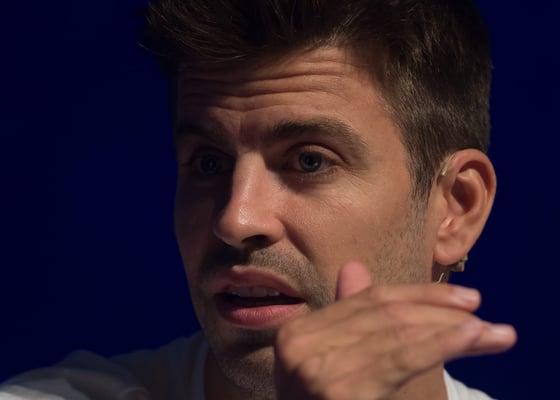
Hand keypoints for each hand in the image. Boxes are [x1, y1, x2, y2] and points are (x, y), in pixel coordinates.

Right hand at [274, 261, 515, 399]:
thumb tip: (354, 267)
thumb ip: (347, 317)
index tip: (463, 298)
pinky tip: (468, 338)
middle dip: (440, 310)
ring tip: (492, 332)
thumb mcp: (332, 361)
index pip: (367, 300)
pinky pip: (401, 360)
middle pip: (385, 314)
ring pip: (397, 334)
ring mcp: (316, 371)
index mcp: (295, 332)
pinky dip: (440, 345)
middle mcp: (300, 347)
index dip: (419, 294)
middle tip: (482, 310)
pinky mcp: (340, 393)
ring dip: (450, 329)